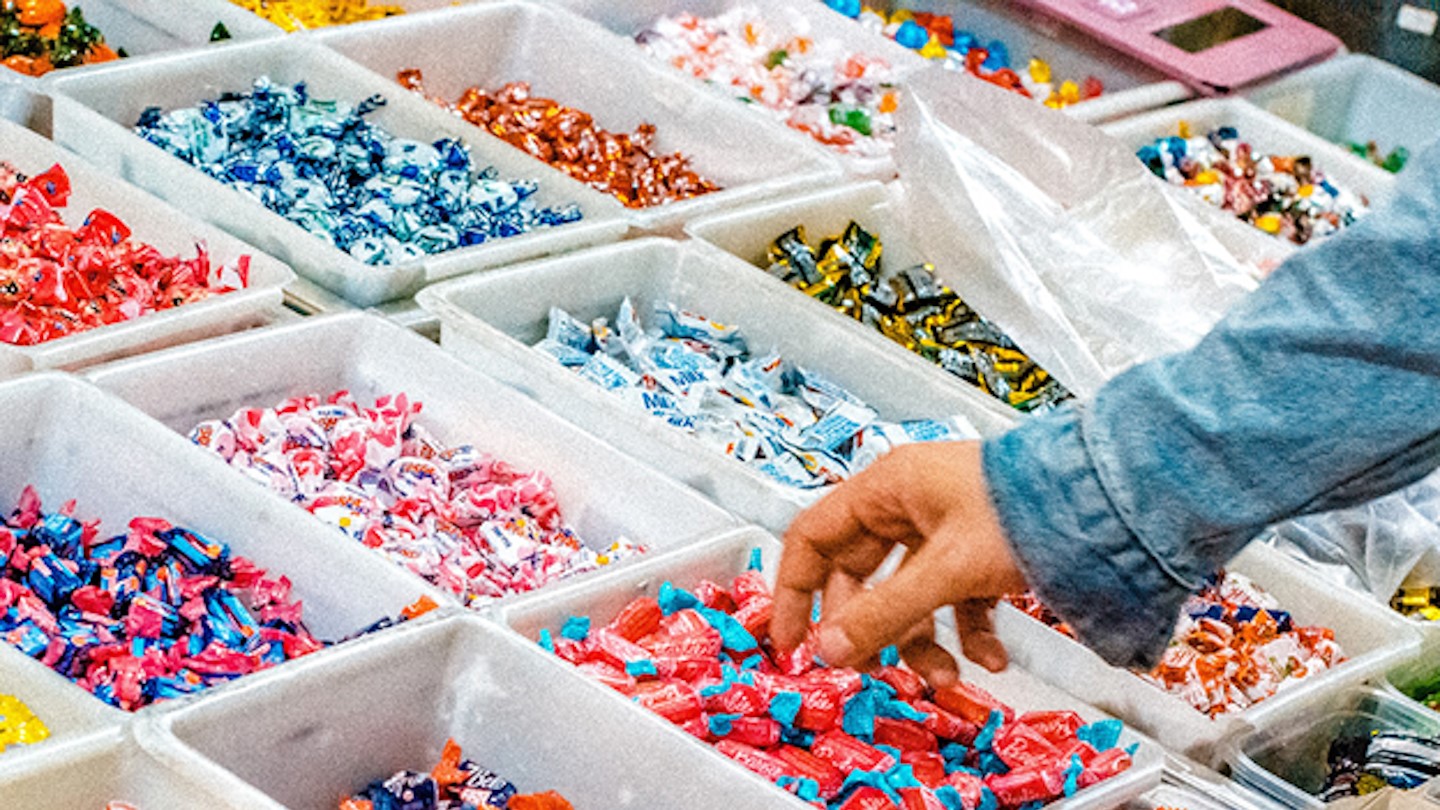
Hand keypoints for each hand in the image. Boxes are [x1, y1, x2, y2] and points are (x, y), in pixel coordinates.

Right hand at [771, 441, 1028, 684]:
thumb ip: (884, 613)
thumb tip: (832, 648)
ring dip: (921, 641)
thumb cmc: (1029, 504)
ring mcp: (943, 527)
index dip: (794, 591)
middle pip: (861, 577)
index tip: (792, 639)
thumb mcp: (945, 568)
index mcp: (885, 488)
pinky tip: (987, 655)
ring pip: (908, 595)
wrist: (1105, 499)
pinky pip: (953, 600)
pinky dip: (965, 632)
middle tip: (869, 667)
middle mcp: (908, 504)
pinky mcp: (978, 550)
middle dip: (870, 629)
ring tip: (942, 674)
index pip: (812, 538)